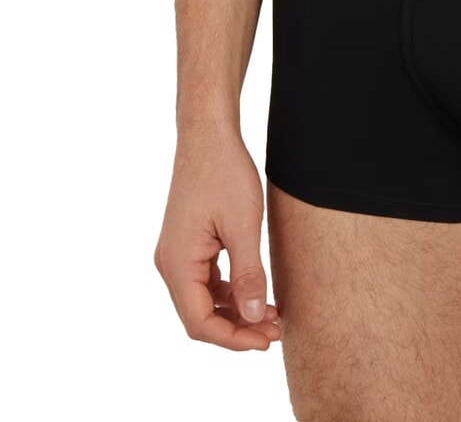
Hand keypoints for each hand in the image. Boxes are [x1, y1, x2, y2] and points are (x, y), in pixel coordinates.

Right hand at [154, 130, 280, 350]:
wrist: (208, 136)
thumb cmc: (224, 174)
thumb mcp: (244, 226)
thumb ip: (248, 275)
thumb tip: (254, 318)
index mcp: (177, 263)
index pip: (199, 322)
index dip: (233, 338)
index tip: (265, 341)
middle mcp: (169, 263)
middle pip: (198, 315)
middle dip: (236, 327)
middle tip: (274, 331)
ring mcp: (176, 253)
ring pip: (202, 299)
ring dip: (234, 310)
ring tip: (270, 314)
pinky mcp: (187, 243)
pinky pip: (204, 280)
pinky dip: (228, 291)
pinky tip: (254, 291)